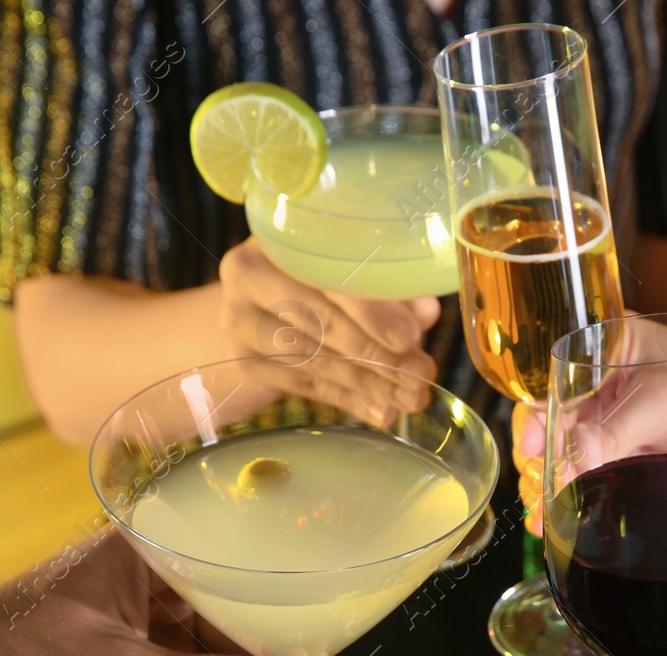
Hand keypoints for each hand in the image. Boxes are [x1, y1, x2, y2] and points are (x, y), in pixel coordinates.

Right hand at [221, 238, 439, 422]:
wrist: (261, 308)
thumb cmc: (320, 280)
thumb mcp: (352, 272)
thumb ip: (389, 288)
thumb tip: (427, 313)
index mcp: (281, 235)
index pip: (328, 274)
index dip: (371, 309)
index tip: (410, 337)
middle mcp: (250, 272)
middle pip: (318, 318)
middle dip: (376, 353)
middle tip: (418, 375)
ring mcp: (240, 319)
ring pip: (312, 357)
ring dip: (367, 382)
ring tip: (409, 397)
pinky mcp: (246, 361)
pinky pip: (305, 384)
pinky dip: (348, 399)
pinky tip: (383, 410)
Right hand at [518, 320, 666, 535]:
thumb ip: (621, 425)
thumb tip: (579, 453)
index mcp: (611, 346)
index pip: (556, 370)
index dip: (536, 404)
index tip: (533, 440)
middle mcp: (602, 385)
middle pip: (550, 416)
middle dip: (539, 451)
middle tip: (542, 482)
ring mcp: (609, 426)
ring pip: (561, 451)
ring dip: (548, 480)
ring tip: (545, 512)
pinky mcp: (617, 462)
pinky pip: (580, 477)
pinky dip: (564, 499)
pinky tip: (553, 521)